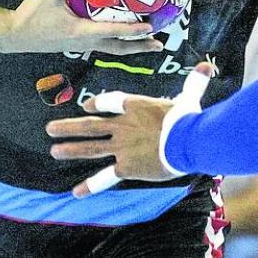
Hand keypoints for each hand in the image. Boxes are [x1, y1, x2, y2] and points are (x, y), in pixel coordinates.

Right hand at [0, 0, 161, 54]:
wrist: (14, 36)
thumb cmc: (31, 19)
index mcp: (82, 32)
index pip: (113, 31)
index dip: (133, 31)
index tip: (150, 28)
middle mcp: (86, 42)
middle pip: (119, 48)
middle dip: (139, 46)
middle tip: (159, 45)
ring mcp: (82, 45)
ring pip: (112, 48)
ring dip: (131, 46)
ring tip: (148, 43)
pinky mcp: (77, 44)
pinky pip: (102, 44)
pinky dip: (116, 41)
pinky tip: (121, 34)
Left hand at [46, 62, 215, 195]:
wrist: (186, 141)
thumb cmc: (188, 118)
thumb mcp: (190, 97)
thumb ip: (195, 82)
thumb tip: (207, 65)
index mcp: (135, 106)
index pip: (109, 103)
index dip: (97, 104)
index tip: (86, 106)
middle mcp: (123, 126)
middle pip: (90, 125)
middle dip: (69, 127)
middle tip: (50, 129)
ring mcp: (121, 147)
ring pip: (90, 147)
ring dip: (71, 148)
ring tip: (54, 150)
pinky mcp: (126, 167)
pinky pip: (105, 177)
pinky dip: (90, 185)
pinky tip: (75, 192)